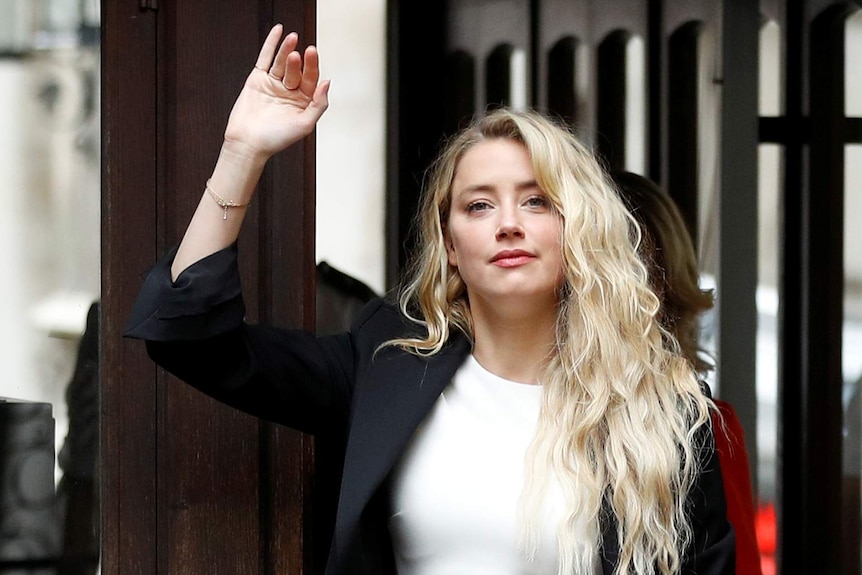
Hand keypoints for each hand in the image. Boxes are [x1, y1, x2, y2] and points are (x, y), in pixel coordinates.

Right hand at [223, 24, 330, 161]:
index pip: (311, 79)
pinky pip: (265, 59)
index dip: (313, 66)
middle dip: (299, 61)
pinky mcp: (257, 80)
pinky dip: (271, 45)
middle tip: (301, 53)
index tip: (312, 54)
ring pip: (282, 63)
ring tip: (292, 38)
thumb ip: (318, 104)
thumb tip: (327, 82)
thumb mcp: (305, 125)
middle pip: (297, 70)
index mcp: (304, 101)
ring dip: (287, 49)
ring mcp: (274, 84)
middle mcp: (290, 91)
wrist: (249, 143)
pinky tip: (278, 32)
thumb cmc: (277, 139)